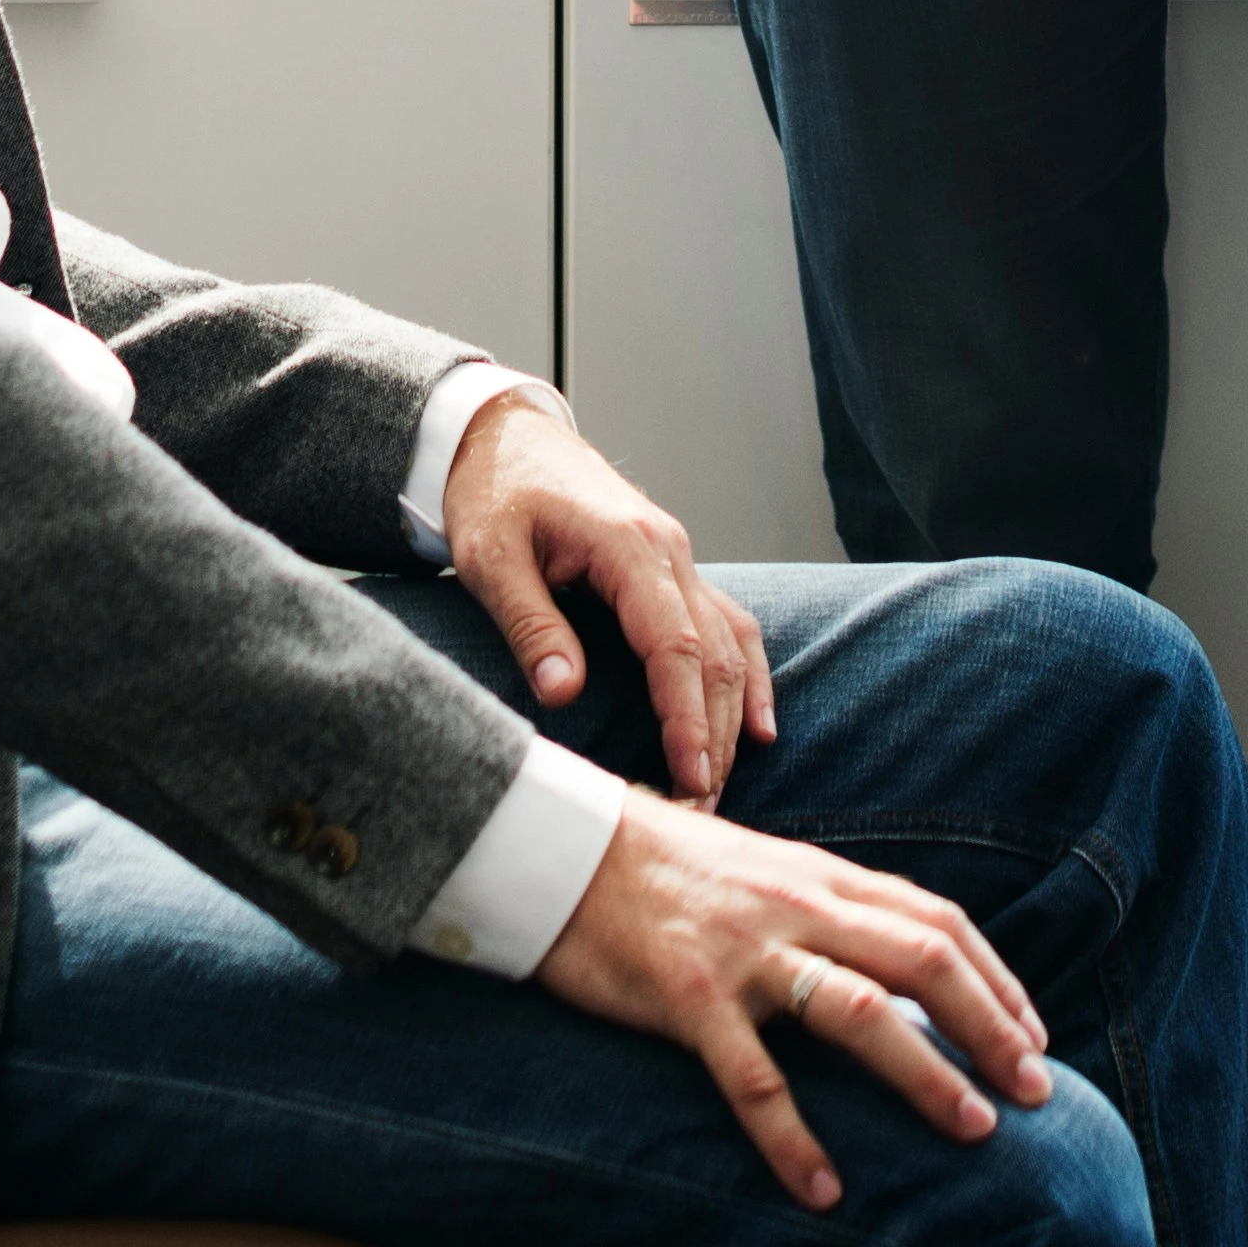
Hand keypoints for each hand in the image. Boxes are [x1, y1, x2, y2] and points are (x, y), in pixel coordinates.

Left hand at [442, 388, 776, 805]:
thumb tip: (564, 694)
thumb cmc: (494, 493)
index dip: (687, 717)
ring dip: (733, 716)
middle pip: (714, 654)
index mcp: (628, 545)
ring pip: (730, 642)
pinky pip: (726, 624)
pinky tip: (757, 723)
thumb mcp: (490, 558)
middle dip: (714, 736)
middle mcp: (669, 551)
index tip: (691, 776)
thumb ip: (531, 623)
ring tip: (720, 784)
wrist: (503, 437)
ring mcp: (678, 558)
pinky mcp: (673, 569)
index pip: (674, 645)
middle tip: (700, 809)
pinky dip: (747, 674)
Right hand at [531, 791, 1054, 1213]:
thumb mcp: (763, 870)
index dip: (995, 979)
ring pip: (861, 1011)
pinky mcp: (689, 998)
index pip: (935, 921)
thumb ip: (825, 908)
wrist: (562, 848)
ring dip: (927, 1073)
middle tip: (1039, 1088)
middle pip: (923, 960)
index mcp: (821, 875)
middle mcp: (798, 905)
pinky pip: (754, 1078)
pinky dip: (794, 1138)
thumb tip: (892, 964)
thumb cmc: (666, 869)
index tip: (1034, 1035)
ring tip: (976, 1128)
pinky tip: (825, 1190)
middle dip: (991, 1025)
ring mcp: (746, 952)